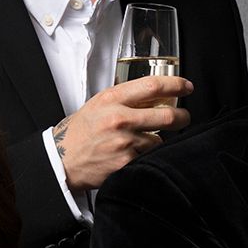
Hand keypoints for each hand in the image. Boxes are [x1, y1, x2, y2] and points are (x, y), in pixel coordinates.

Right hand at [52, 74, 194, 191]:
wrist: (62, 160)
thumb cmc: (80, 132)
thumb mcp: (98, 105)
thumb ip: (126, 99)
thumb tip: (157, 95)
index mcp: (111, 99)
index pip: (152, 86)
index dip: (175, 85)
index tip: (186, 87)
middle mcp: (119, 119)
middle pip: (167, 115)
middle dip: (182, 117)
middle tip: (184, 117)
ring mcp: (124, 142)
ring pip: (159, 139)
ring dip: (157, 141)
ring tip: (141, 141)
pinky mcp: (126, 162)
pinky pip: (149, 157)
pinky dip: (146, 156)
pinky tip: (133, 154)